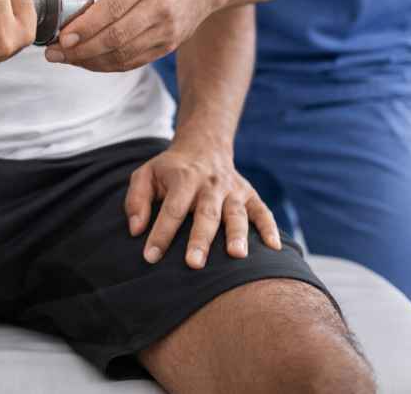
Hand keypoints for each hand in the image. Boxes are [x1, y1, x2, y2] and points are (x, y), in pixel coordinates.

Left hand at [39, 0, 215, 71]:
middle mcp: (159, 6)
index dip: (84, 28)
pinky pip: (133, 62)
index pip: (111, 10)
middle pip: (116, 37)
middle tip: (53, 54)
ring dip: (91, 62)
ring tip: (66, 59)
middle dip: (80, 51)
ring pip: (123, 55)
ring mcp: (167, 29)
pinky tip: (88, 61)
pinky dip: (107, 66)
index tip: (60, 38)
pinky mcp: (169, 44)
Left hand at [125, 141, 280, 268]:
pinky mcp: (249, 195)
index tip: (150, 257)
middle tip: (194, 264)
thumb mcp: (146, 175)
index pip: (171, 209)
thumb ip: (136, 200)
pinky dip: (269, 228)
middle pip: (206, 214)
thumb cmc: (170, 169)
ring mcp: (233, 190)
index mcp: (183, 179)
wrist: (204, 146)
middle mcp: (210, 184)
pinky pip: (262, 211)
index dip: (161, 233)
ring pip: (236, 214)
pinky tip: (275, 248)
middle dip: (200, 239)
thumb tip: (136, 230)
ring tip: (237, 256)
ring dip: (237, 234)